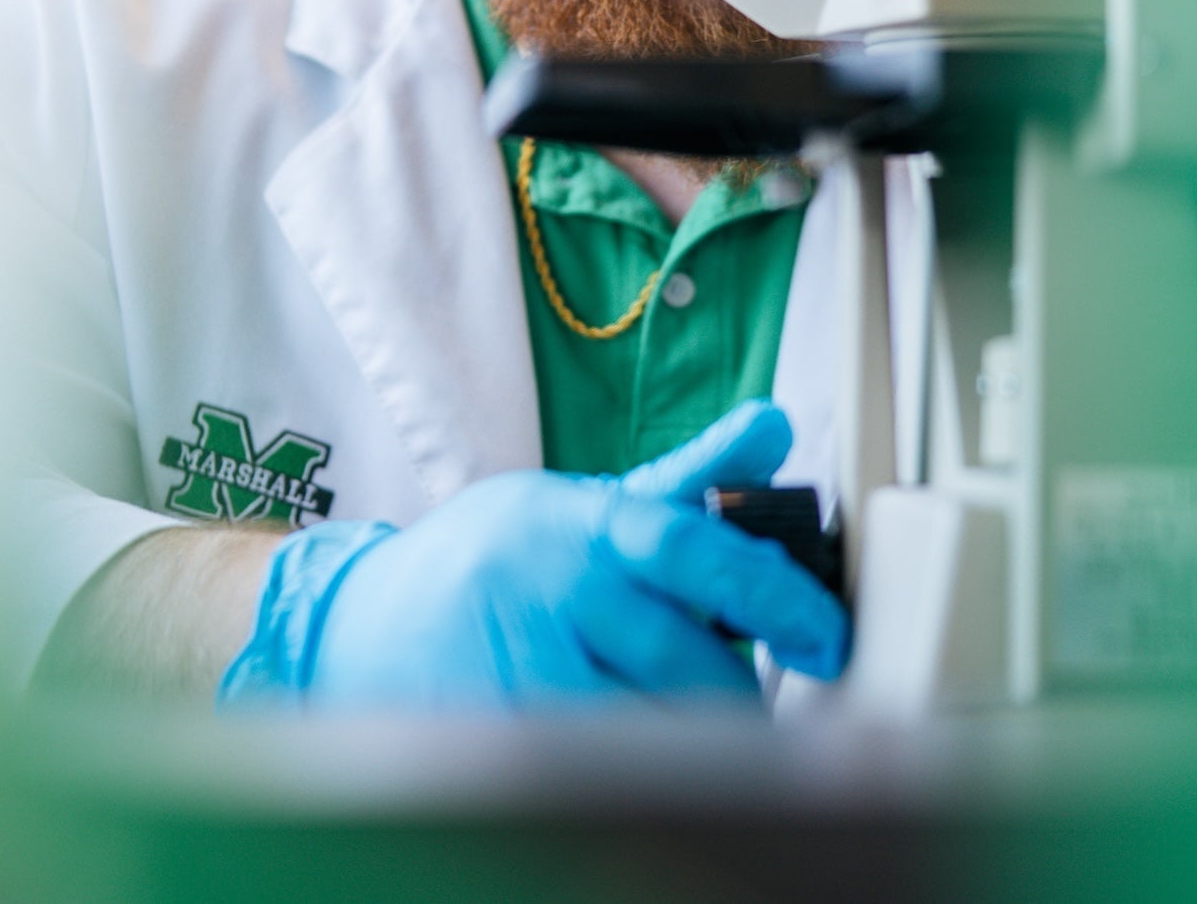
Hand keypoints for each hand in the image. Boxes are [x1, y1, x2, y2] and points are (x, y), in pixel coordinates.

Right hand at [218, 401, 848, 707]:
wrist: (368, 620)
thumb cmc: (500, 560)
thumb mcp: (586, 506)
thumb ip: (688, 481)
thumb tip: (775, 425)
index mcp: (585, 525)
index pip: (693, 548)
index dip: (775, 593)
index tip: (828, 636)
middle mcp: (552, 590)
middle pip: (684, 662)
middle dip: (735, 693)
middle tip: (747, 698)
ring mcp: (519, 666)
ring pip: (649, 728)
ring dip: (691, 740)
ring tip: (689, 729)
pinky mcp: (498, 736)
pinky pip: (598, 769)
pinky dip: (635, 772)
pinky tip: (634, 759)